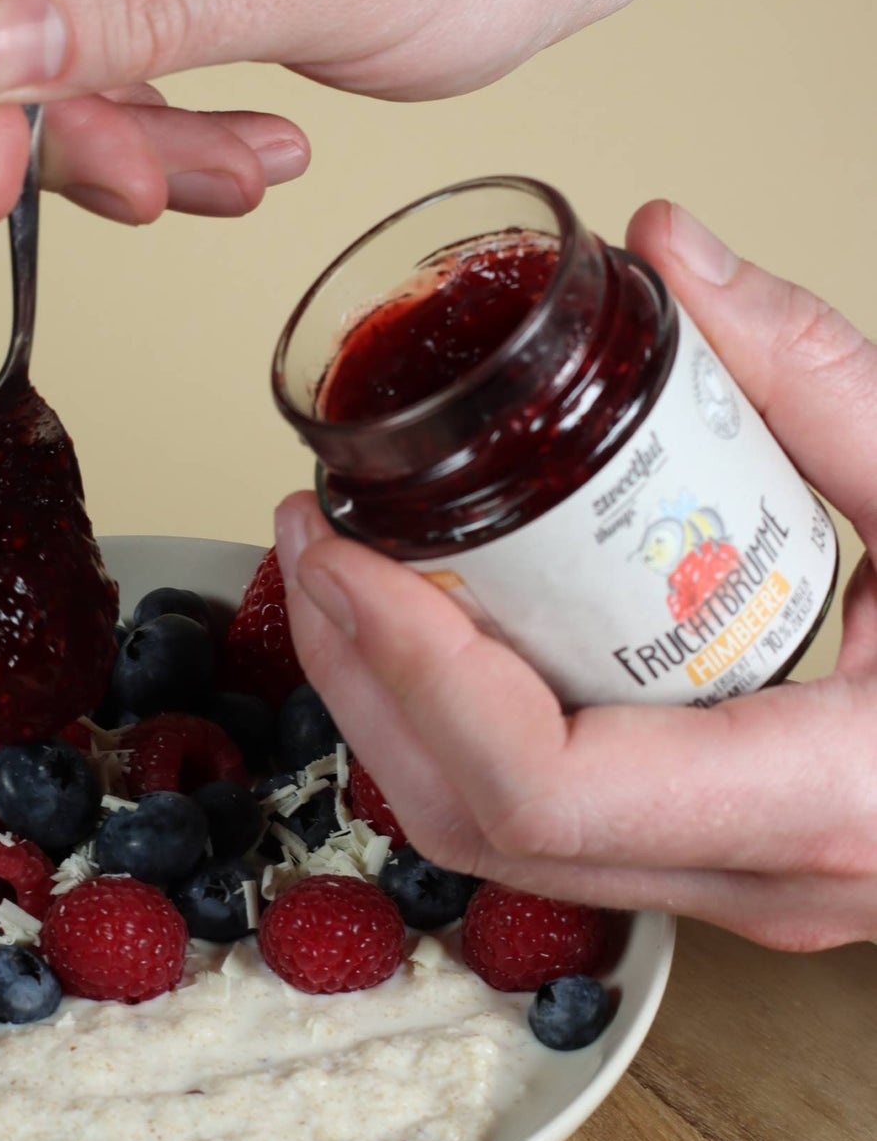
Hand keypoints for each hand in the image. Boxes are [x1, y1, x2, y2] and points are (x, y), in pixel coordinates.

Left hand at [279, 202, 876, 949]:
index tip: (346, 547)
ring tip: (348, 572)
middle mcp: (764, 875)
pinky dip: (458, 733)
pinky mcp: (722, 863)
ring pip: (493, 845)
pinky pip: (543, 828)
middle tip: (314, 533)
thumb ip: (818, 372)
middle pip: (477, 821)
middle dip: (361, 677)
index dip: (409, 669)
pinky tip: (437, 632)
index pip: (544, 785)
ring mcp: (738, 890)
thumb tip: (665, 251)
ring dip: (391, 711)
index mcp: (829, 795)